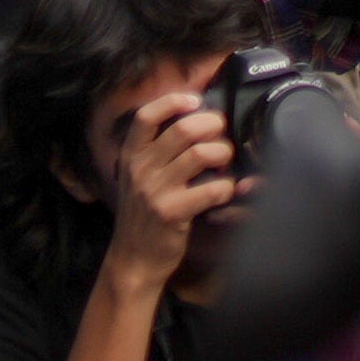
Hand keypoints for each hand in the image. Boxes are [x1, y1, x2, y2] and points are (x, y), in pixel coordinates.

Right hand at [98, 83, 243, 280]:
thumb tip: (194, 118)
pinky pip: (213, 188)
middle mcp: (140, 169)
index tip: (194, 100)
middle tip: (221, 137)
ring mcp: (154, 190)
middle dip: (214, 126)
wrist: (133, 260)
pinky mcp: (172, 212)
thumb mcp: (138, 177)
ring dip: (224, 155)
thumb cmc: (144, 214)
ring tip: (224, 165)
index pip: (146, 116)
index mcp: (131, 156)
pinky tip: (225, 191)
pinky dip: (228, 187)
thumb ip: (157, 150)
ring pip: (203, 153)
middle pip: (185, 128)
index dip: (173, 102)